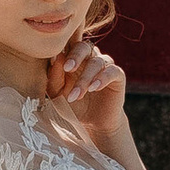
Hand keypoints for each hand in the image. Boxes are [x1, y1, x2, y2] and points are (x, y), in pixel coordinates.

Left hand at [47, 35, 128, 155]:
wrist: (92, 123)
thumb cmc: (72, 104)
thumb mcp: (57, 94)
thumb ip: (54, 77)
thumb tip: (55, 58)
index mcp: (72, 58)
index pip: (67, 45)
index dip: (61, 50)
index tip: (52, 60)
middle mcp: (89, 57)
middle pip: (83, 47)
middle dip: (75, 56)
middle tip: (68, 68)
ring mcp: (104, 65)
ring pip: (96, 62)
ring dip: (85, 79)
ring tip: (76, 96)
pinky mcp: (118, 75)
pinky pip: (112, 71)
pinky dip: (102, 78)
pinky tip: (94, 88)